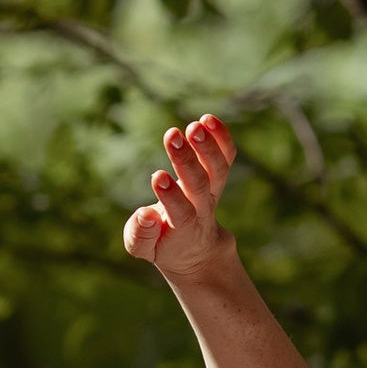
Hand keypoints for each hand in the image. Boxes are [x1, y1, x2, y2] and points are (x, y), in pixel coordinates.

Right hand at [122, 111, 236, 286]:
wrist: (196, 249)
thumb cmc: (163, 246)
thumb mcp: (143, 248)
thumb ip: (139, 235)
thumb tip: (145, 214)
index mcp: (183, 229)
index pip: (181, 212)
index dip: (171, 196)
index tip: (157, 176)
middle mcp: (202, 208)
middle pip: (200, 185)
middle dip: (186, 160)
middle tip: (172, 135)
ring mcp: (213, 192)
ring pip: (218, 169)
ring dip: (208, 146)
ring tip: (195, 124)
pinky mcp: (217, 177)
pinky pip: (226, 157)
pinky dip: (221, 138)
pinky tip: (207, 119)